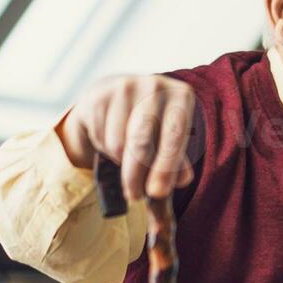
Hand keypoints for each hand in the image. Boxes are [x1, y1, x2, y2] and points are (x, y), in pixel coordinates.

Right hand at [57, 75, 196, 201]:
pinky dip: (105, 149)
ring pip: (118, 143)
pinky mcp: (99, 95)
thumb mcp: (169, 137)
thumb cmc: (151, 122)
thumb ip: (177, 161)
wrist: (115, 96)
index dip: (166, 167)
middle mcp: (155, 85)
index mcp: (181, 95)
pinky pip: (101, 136)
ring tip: (126, 161)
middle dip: (137, 175)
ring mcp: (124, 87)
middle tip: (135, 196)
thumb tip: (183, 180)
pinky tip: (111, 142)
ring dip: (121, 162)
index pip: (174, 135)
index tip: (157, 193)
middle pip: (142, 141)